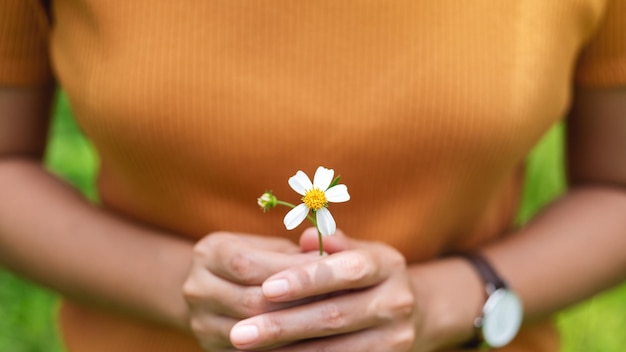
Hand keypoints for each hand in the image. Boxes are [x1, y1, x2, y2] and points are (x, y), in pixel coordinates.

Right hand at [183, 231, 319, 350]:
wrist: (216, 291)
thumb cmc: (258, 261)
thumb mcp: (271, 247)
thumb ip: (298, 249)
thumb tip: (330, 251)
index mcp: (209, 253)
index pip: (247, 264)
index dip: (290, 269)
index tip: (328, 269)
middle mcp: (196, 288)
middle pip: (251, 301)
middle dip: (298, 301)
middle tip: (337, 299)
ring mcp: (200, 323)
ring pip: (253, 333)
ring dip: (295, 328)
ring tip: (329, 320)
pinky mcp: (211, 349)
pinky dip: (286, 347)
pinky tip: (312, 340)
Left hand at [229, 228, 421, 351]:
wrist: (414, 313)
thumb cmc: (369, 275)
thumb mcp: (358, 250)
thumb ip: (332, 244)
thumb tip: (306, 238)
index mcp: (388, 266)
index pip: (347, 270)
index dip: (306, 280)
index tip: (266, 288)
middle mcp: (397, 303)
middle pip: (334, 316)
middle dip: (282, 325)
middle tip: (239, 332)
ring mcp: (395, 339)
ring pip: (332, 350)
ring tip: (247, 349)